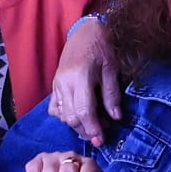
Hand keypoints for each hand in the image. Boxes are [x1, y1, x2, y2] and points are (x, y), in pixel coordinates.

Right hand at [48, 17, 121, 147]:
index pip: (83, 111)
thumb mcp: (111, 69)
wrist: (84, 31)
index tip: (101, 140)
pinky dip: (65, 116)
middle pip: (71, 117)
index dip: (92, 128)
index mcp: (80, 77)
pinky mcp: (54, 85)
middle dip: (85, 130)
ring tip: (92, 126)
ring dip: (76, 125)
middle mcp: (64, 83)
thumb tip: (115, 118)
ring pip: (62, 115)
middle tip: (100, 135)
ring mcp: (57, 84)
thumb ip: (112, 94)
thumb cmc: (101, 47)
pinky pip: (54, 108)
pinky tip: (77, 116)